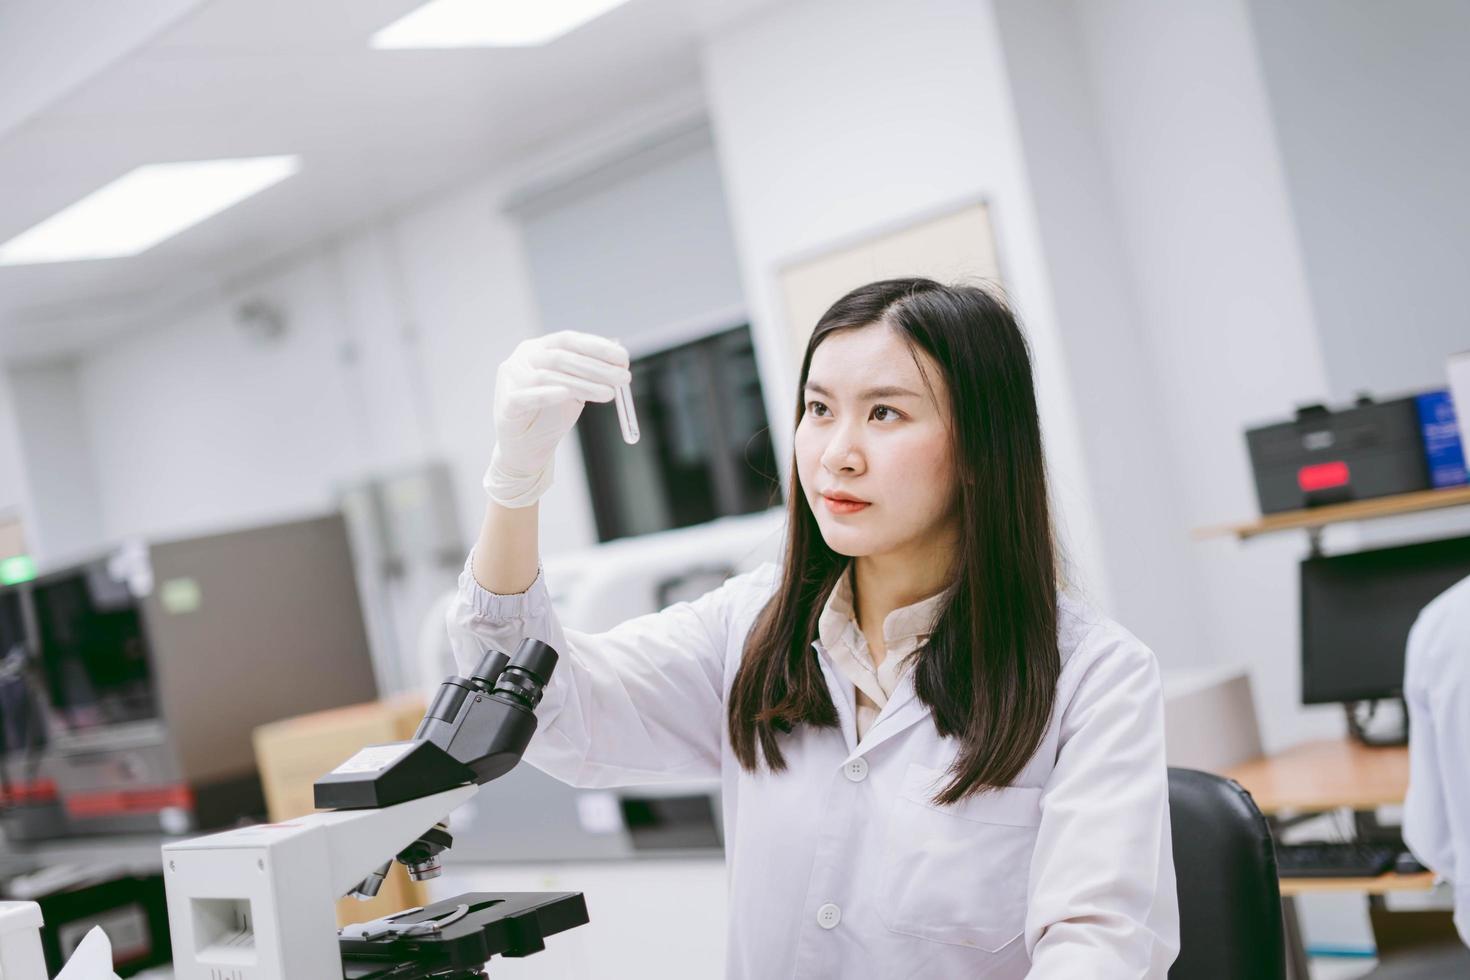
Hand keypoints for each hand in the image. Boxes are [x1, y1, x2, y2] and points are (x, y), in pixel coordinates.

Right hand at [484, 331, 629, 507]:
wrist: (527, 449)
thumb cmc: (551, 415)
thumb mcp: (575, 391)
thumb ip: (591, 375)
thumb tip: (619, 362)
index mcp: (539, 348)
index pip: (569, 340)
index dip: (597, 347)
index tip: (623, 358)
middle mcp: (523, 358)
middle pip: (561, 356)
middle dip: (597, 367)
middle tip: (624, 378)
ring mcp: (511, 379)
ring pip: (549, 376)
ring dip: (584, 384)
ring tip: (609, 394)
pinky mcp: (507, 403)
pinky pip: (527, 396)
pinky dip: (547, 394)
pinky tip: (566, 394)